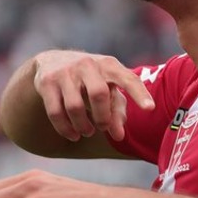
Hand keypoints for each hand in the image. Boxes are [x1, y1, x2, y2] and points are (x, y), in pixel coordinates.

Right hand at [33, 50, 154, 141]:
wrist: (52, 61)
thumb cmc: (89, 78)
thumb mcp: (107, 87)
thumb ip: (116, 110)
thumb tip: (119, 136)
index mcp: (108, 65)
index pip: (127, 78)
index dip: (139, 93)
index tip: (150, 108)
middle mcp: (87, 64)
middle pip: (99, 93)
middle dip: (103, 117)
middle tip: (103, 128)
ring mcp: (65, 72)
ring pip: (75, 106)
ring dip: (83, 126)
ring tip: (87, 132)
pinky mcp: (47, 82)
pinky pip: (56, 112)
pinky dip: (65, 128)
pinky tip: (72, 134)